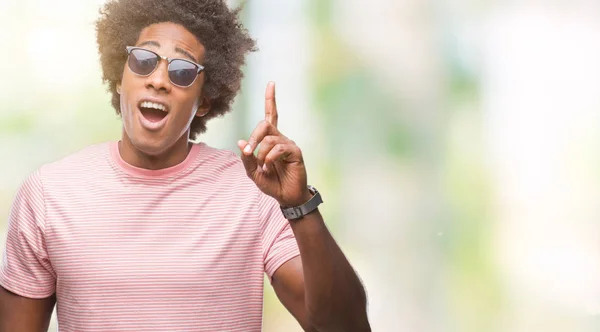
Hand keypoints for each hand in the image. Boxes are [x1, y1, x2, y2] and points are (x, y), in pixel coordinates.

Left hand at [238, 82, 311, 206]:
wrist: (286, 197)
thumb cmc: (271, 183)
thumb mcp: (253, 172)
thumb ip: (247, 158)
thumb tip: (241, 142)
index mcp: (270, 140)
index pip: (270, 116)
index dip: (270, 100)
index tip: (271, 83)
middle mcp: (280, 138)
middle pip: (265, 124)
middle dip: (254, 136)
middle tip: (249, 151)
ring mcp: (289, 144)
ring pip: (269, 139)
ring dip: (261, 153)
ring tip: (264, 167)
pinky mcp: (295, 152)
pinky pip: (279, 148)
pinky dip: (270, 158)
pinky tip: (270, 166)